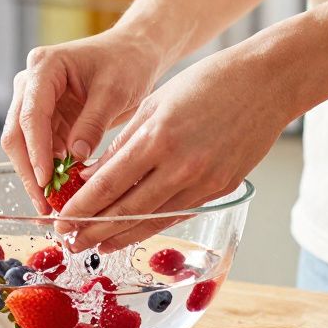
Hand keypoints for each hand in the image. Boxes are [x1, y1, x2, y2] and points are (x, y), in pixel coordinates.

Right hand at [0, 28, 164, 211]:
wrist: (133, 54)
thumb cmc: (125, 63)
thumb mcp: (114, 92)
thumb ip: (93, 123)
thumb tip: (75, 158)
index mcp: (44, 67)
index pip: (31, 114)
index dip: (36, 150)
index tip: (45, 181)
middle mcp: (30, 83)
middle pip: (16, 132)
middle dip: (29, 170)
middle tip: (44, 203)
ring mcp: (34, 101)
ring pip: (23, 145)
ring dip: (36, 175)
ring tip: (52, 204)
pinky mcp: (46, 118)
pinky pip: (40, 149)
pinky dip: (48, 170)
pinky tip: (61, 191)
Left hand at [59, 40, 294, 251]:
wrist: (266, 83)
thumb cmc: (206, 83)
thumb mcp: (154, 104)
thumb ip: (123, 144)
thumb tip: (92, 177)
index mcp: (158, 138)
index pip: (109, 185)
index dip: (81, 208)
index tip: (60, 221)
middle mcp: (180, 166)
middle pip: (127, 211)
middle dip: (93, 230)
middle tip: (70, 242)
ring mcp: (204, 182)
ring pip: (153, 220)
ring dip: (121, 236)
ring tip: (97, 245)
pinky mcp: (222, 189)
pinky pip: (179, 213)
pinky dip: (153, 224)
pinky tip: (134, 232)